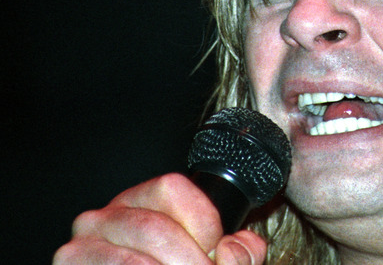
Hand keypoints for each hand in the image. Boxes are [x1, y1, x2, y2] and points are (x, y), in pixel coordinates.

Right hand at [53, 173, 266, 263]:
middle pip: (155, 228)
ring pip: (136, 261)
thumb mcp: (213, 258)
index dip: (204, 223)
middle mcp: (102, 217)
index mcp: (140, 202)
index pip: (171, 187)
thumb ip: (241, 253)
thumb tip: (231, 250)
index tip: (215, 250)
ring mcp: (80, 247)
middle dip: (192, 261)